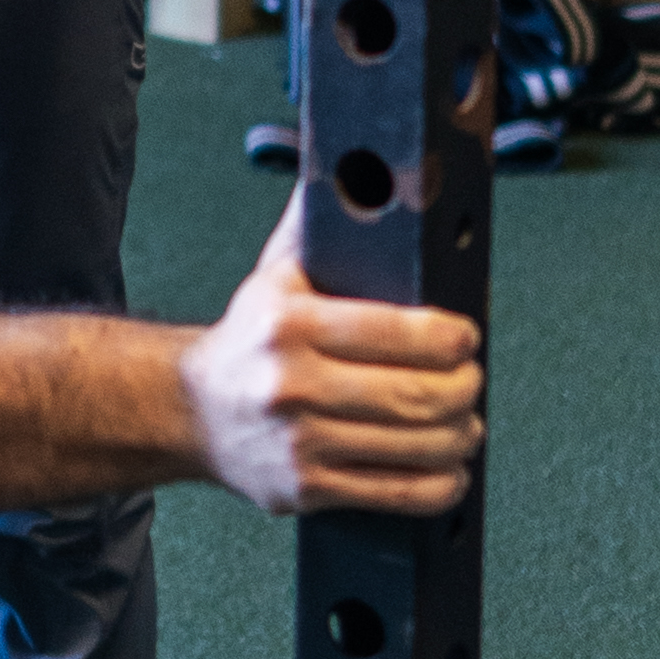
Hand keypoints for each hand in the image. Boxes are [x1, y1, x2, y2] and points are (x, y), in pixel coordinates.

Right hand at [179, 198, 483, 518]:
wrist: (187, 410)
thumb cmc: (249, 339)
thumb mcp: (276, 273)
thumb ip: (322, 222)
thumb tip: (370, 165)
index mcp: (288, 323)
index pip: (398, 331)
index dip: (452, 338)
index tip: (465, 337)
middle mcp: (290, 384)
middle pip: (417, 394)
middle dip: (464, 387)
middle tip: (471, 379)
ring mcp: (297, 442)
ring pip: (415, 446)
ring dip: (460, 435)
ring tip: (465, 422)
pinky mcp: (304, 488)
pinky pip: (396, 493)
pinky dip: (439, 485)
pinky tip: (448, 468)